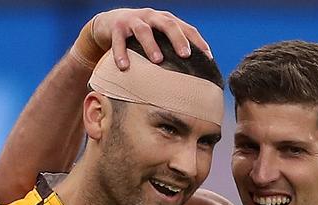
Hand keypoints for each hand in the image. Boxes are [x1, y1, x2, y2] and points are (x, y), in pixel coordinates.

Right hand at [92, 8, 212, 68]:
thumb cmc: (140, 35)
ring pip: (144, 31)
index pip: (186, 28)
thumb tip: (194, 74)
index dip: (198, 41)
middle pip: (168, 24)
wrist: (110, 22)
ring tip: (158, 60)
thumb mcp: (158, 37)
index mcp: (166, 20)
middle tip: (185, 55)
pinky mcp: (116, 28)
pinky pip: (119, 41)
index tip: (208, 58)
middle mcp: (152, 17)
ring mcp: (133, 21)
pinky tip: (125, 67)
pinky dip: (121, 53)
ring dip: (151, 45)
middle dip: (178, 39)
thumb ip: (172, 49)